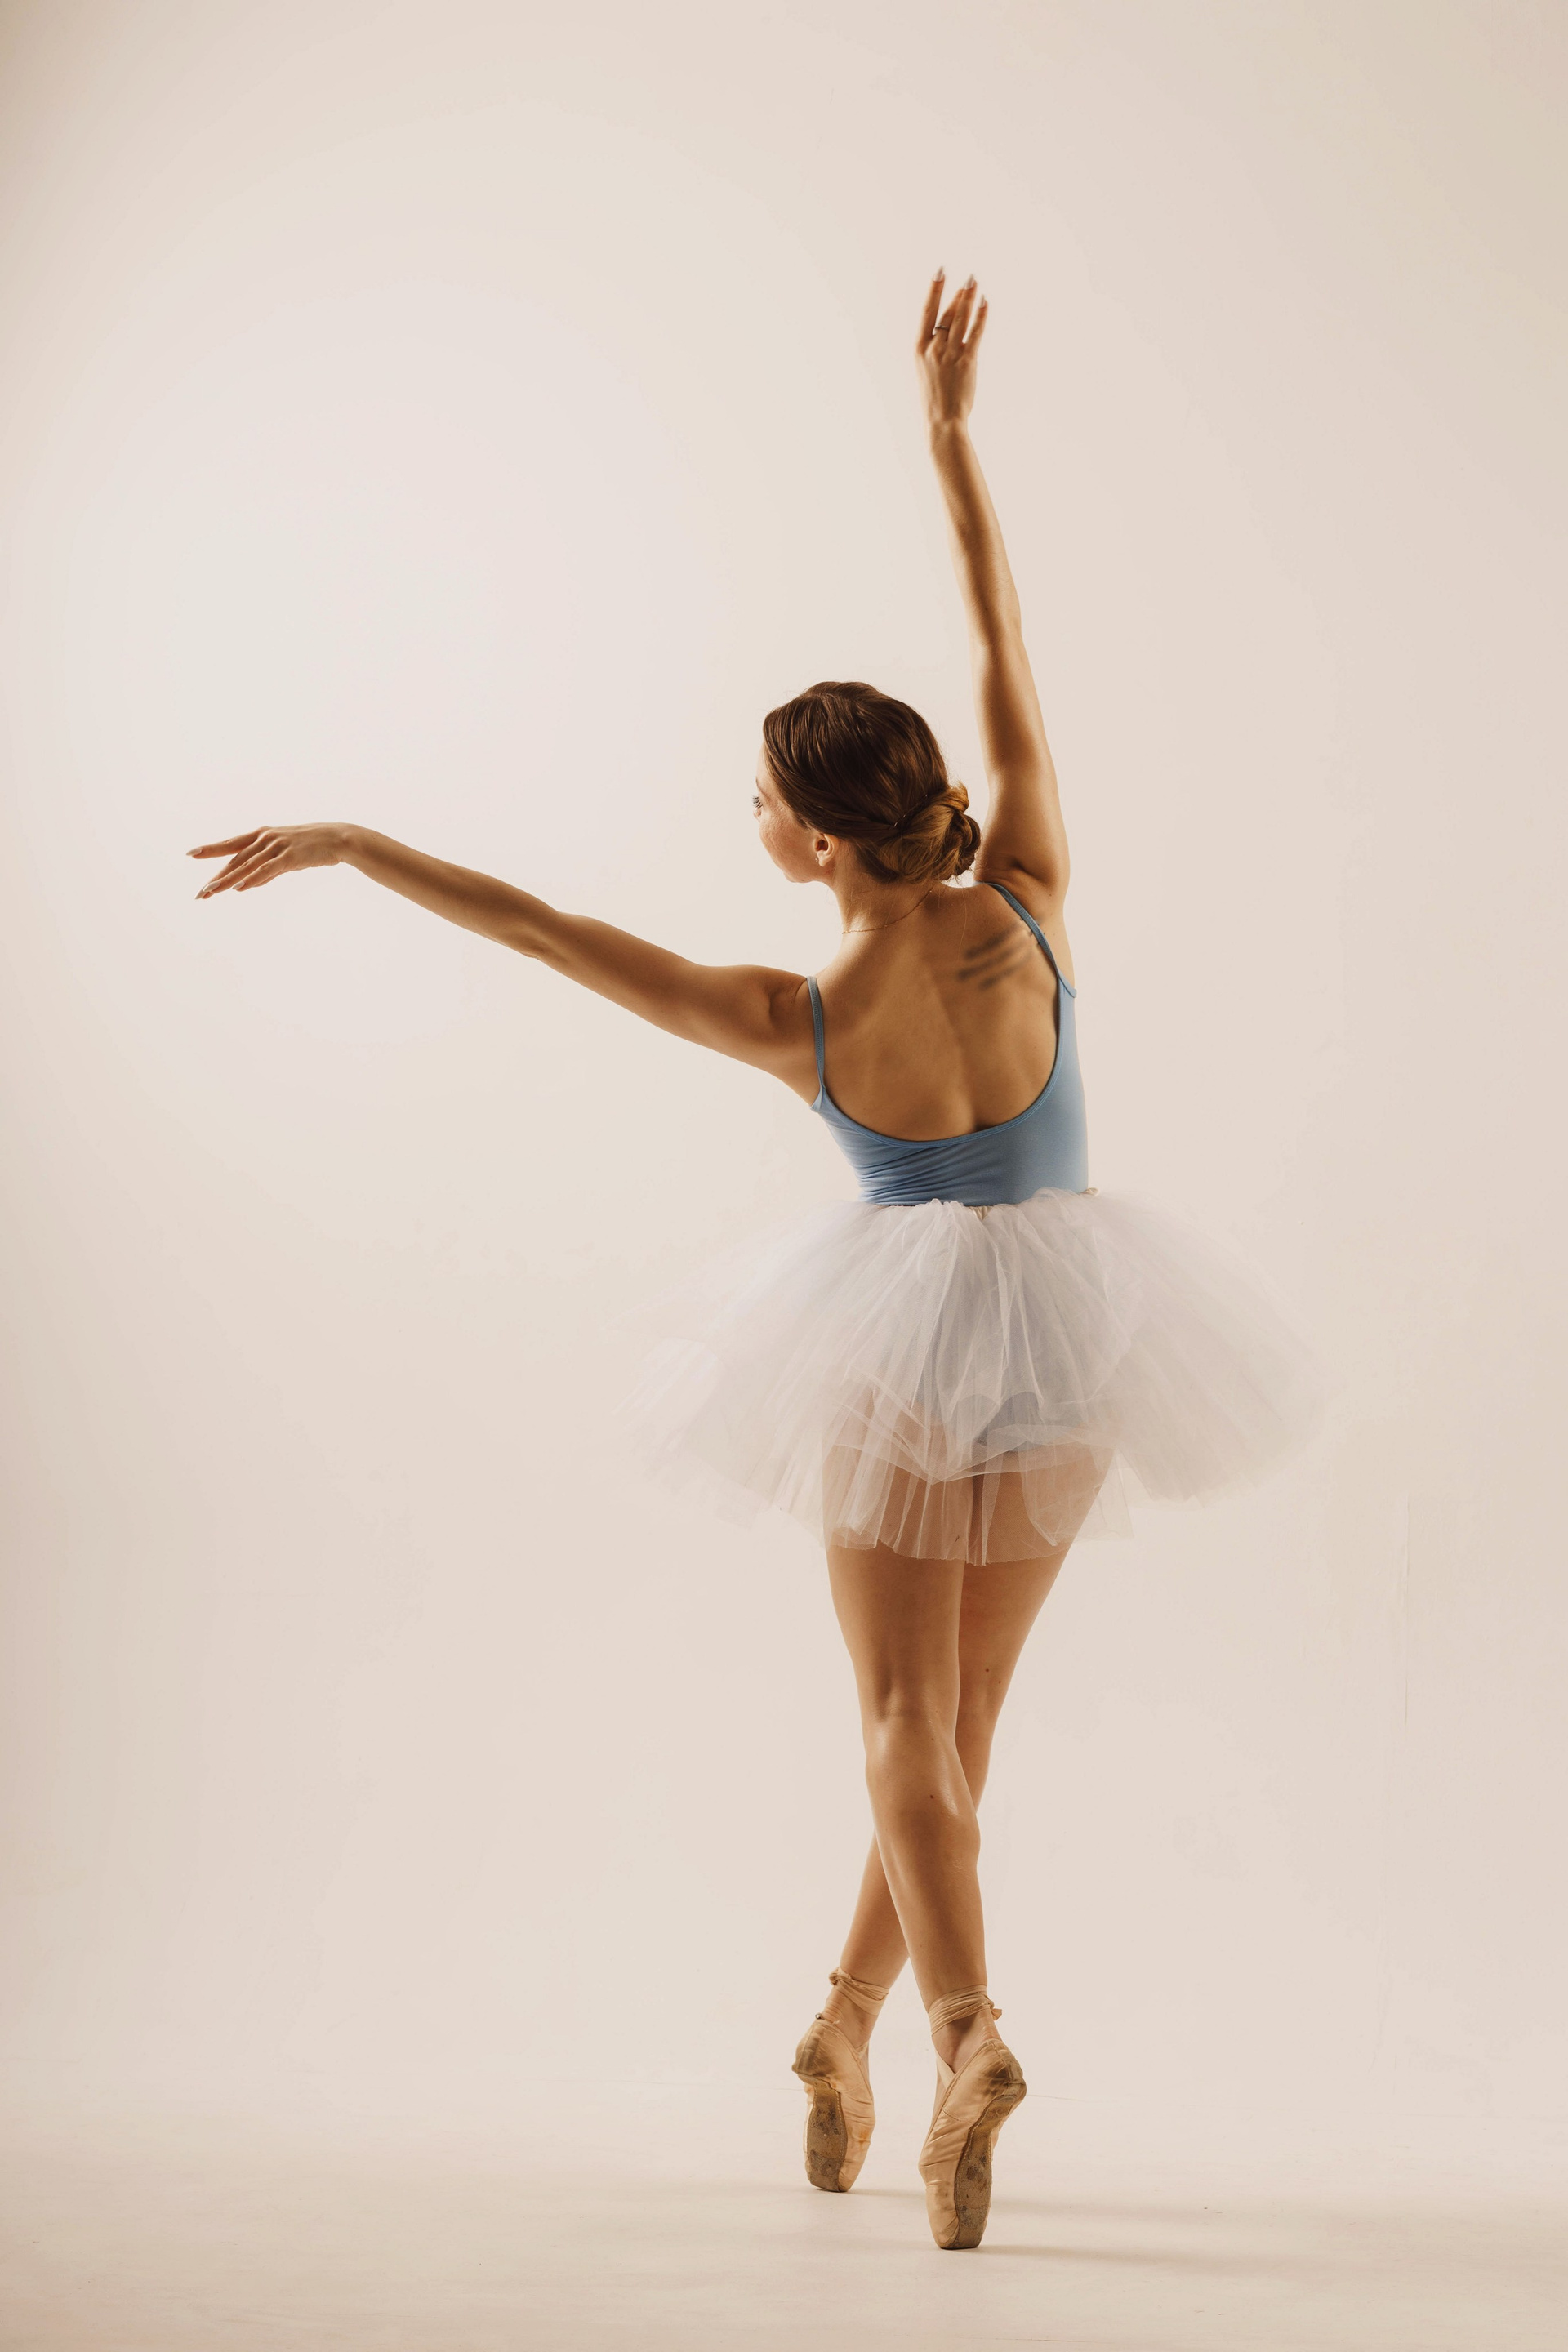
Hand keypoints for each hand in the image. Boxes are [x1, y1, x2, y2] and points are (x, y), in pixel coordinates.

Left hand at [189, 823, 352, 897]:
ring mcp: (276, 846)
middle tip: (201, 893)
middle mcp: (265, 839)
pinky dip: (253, 879)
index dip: (211, 849)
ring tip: (211, 892)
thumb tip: (245, 885)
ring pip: (247, 866)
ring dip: (228, 881)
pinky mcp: (289, 857)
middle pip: (235, 859)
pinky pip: (267, 870)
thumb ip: (264, 870)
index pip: (231, 845)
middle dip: (216, 877)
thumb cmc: (312, 848)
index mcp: (261, 835)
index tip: (191, 854)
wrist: (338, 838)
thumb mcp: (284, 858)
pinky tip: (240, 888)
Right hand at [916, 268, 987, 430]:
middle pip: (947, 313)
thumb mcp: (926, 370)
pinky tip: (985, 303)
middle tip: (969, 278)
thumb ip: (934, 349)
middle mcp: (933, 348)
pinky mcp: (966, 361)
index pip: (926, 312)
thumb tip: (947, 329)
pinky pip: (975, 332)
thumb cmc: (934, 397)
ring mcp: (949, 353)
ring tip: (975, 284)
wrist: (942, 420)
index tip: (940, 272)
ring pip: (961, 319)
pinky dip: (981, 316)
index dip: (934, 290)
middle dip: (959, 294)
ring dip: (969, 299)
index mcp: (919, 348)